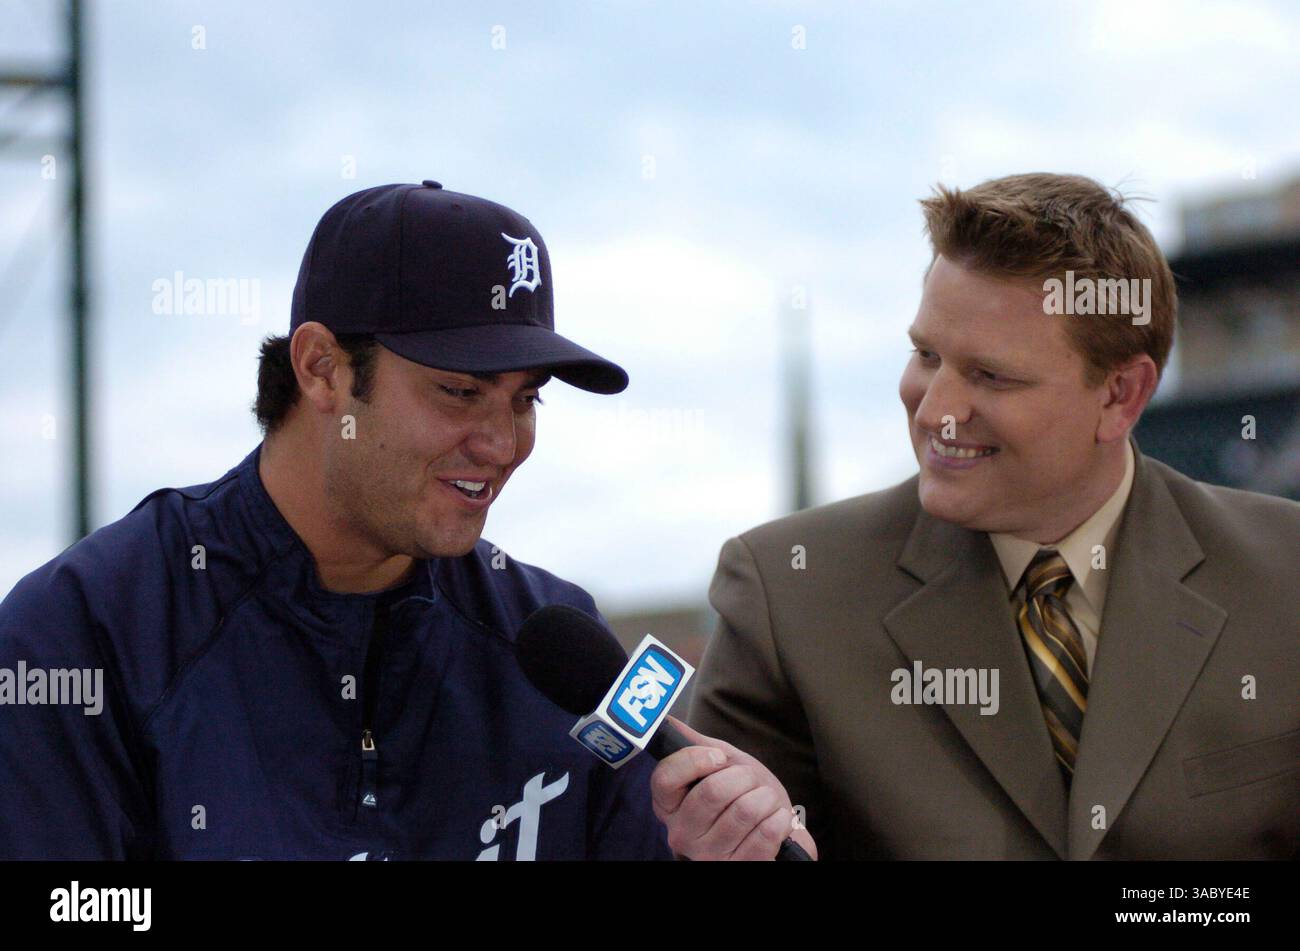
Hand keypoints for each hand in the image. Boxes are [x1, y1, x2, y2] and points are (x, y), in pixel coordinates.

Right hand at [649, 716, 817, 860]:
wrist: (771, 831)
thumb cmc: (740, 794)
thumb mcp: (718, 764)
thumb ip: (694, 744)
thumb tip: (667, 720)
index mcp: (669, 806)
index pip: (665, 778)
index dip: (696, 760)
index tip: (719, 758)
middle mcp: (682, 835)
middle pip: (713, 791)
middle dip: (744, 776)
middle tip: (750, 781)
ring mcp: (709, 856)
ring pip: (745, 810)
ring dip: (766, 797)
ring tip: (765, 801)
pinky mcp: (739, 868)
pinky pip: (766, 834)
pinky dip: (780, 819)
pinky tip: (777, 819)